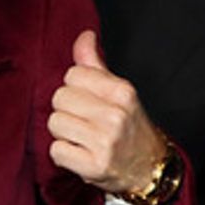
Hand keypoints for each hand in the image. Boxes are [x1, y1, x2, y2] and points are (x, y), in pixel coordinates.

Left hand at [49, 30, 165, 192]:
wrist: (150, 169)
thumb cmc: (128, 126)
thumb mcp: (118, 92)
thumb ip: (95, 65)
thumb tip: (84, 35)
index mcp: (123, 91)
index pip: (73, 74)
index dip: (76, 88)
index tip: (90, 101)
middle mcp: (116, 115)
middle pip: (60, 97)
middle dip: (67, 110)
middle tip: (86, 122)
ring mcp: (105, 142)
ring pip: (54, 122)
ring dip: (63, 133)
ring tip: (83, 139)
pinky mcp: (94, 167)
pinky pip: (56, 150)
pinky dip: (64, 155)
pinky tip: (81, 154)